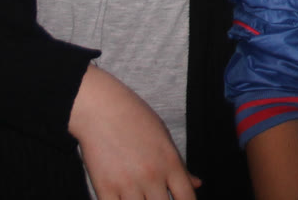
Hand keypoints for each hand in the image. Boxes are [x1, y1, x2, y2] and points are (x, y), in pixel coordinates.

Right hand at [70, 65, 200, 199]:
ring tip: (141, 198)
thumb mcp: (164, 137)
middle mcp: (152, 176)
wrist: (100, 108)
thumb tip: (197, 184)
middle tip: (155, 197)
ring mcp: (128, 184)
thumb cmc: (134, 118)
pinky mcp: (104, 188)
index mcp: (170, 163)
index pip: (187, 198)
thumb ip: (180, 165)